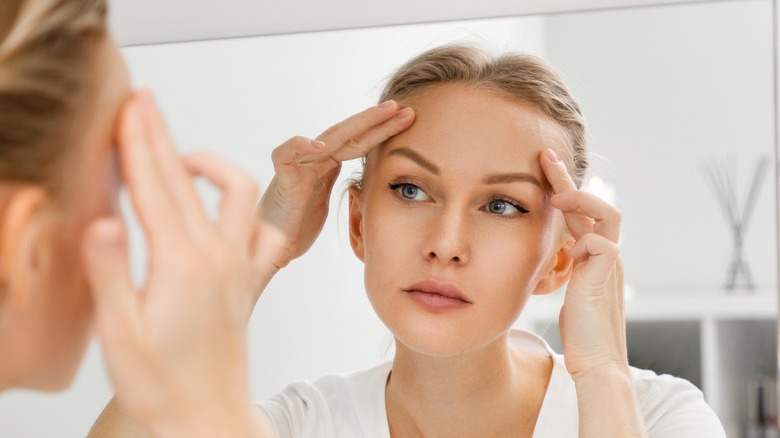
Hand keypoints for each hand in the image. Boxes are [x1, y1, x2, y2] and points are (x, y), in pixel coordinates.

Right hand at [82, 91, 278, 436]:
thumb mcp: (120, 333)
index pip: (153, 187)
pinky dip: (255, 212)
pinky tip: (235, 210)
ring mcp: (239, 268)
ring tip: (184, 157)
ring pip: (238, 196)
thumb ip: (111, 273)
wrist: (207, 417)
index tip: (130, 108)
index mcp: (181, 264)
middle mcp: (217, 258)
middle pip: (185, 180)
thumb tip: (103, 221)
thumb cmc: (161, 385)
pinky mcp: (251, 283)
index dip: (139, 142)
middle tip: (144, 105)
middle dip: (162, 137)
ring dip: (212, 167)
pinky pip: (268, 235)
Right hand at [259, 101, 414, 270]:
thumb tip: (370, 182)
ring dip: (356, 123)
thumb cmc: (296, 227)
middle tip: (403, 107)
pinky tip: (319, 145)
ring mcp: (298, 167)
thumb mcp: (328, 203)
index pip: (359, 143)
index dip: (382, 131)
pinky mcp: (282, 180)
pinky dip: (299, 146)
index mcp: (326, 165)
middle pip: (349, 134)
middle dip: (377, 120)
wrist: (270, 248)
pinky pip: (286, 155)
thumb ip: (343, 187)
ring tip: (381, 113)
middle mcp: (313, 160)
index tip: (409, 119)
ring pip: (327, 138)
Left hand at [539, 148, 627, 380]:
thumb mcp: (564, 291)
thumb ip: (560, 268)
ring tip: (555, 192)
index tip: (540, 175)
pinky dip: (581, 234)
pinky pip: (600, 239)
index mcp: (595, 257)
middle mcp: (606, 254)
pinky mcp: (608, 271)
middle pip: (594, 205)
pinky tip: (562, 239)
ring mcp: (611, 262)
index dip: (563, 194)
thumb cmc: (579, 333)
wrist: (597, 362)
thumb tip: (548, 253)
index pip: (581, 215)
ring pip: (606, 213)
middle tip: (544, 158)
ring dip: (580, 197)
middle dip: (568, 179)